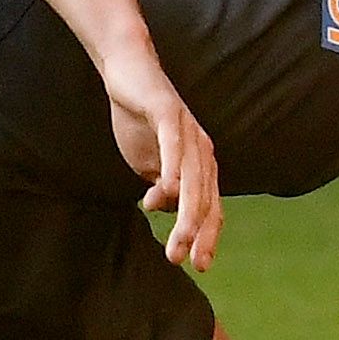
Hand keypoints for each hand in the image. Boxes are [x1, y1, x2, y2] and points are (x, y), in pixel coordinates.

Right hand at [102, 57, 220, 270]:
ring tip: (175, 242)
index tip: (199, 267)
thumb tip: (168, 209)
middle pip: (205, 199)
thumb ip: (162, 187)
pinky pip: (174, 144)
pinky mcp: (168, 113)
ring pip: (192, 179)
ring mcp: (187, 130)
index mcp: (201, 165)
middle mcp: (202, 150)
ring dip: (185, 214)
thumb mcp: (150, 165)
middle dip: (194, 234)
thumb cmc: (140, 120)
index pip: (210, 208)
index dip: (207, 237)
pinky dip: (174, 170)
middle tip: (180, 261)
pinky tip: (168, 192)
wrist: (127, 72)